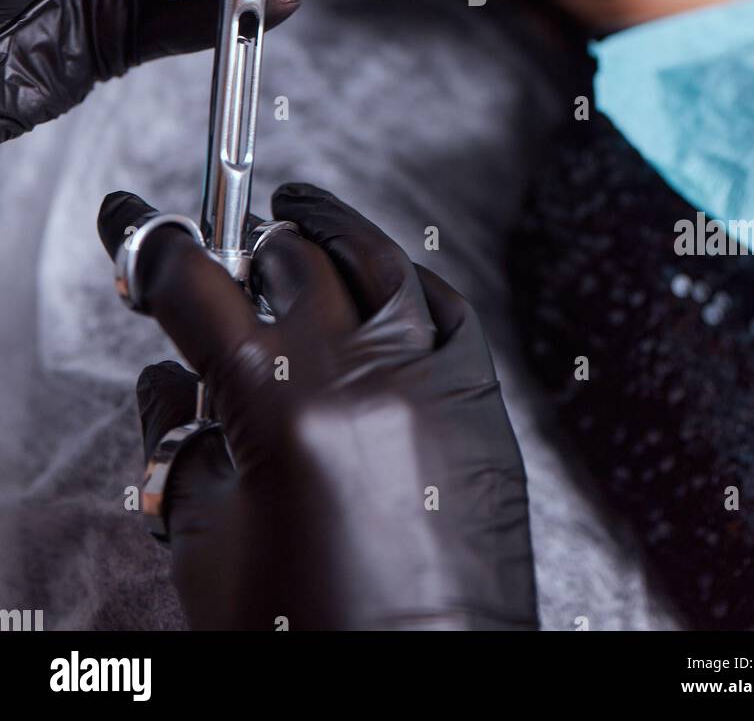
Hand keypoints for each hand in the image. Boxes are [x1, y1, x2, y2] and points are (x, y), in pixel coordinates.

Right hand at [97, 183, 538, 631]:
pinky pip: (443, 302)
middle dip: (237, 257)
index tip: (133, 227)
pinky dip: (401, 279)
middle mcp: (364, 372)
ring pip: (373, 257)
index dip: (148, 245)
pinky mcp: (479, 398)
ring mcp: (432, 377)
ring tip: (293, 220)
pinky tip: (379, 276)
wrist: (418, 684)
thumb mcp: (204, 538)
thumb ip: (178, 438)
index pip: (197, 287)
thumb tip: (170, 376)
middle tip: (214, 271)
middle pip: (287, 258)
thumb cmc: (304, 636)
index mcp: (282, 408)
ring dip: (323, 234)